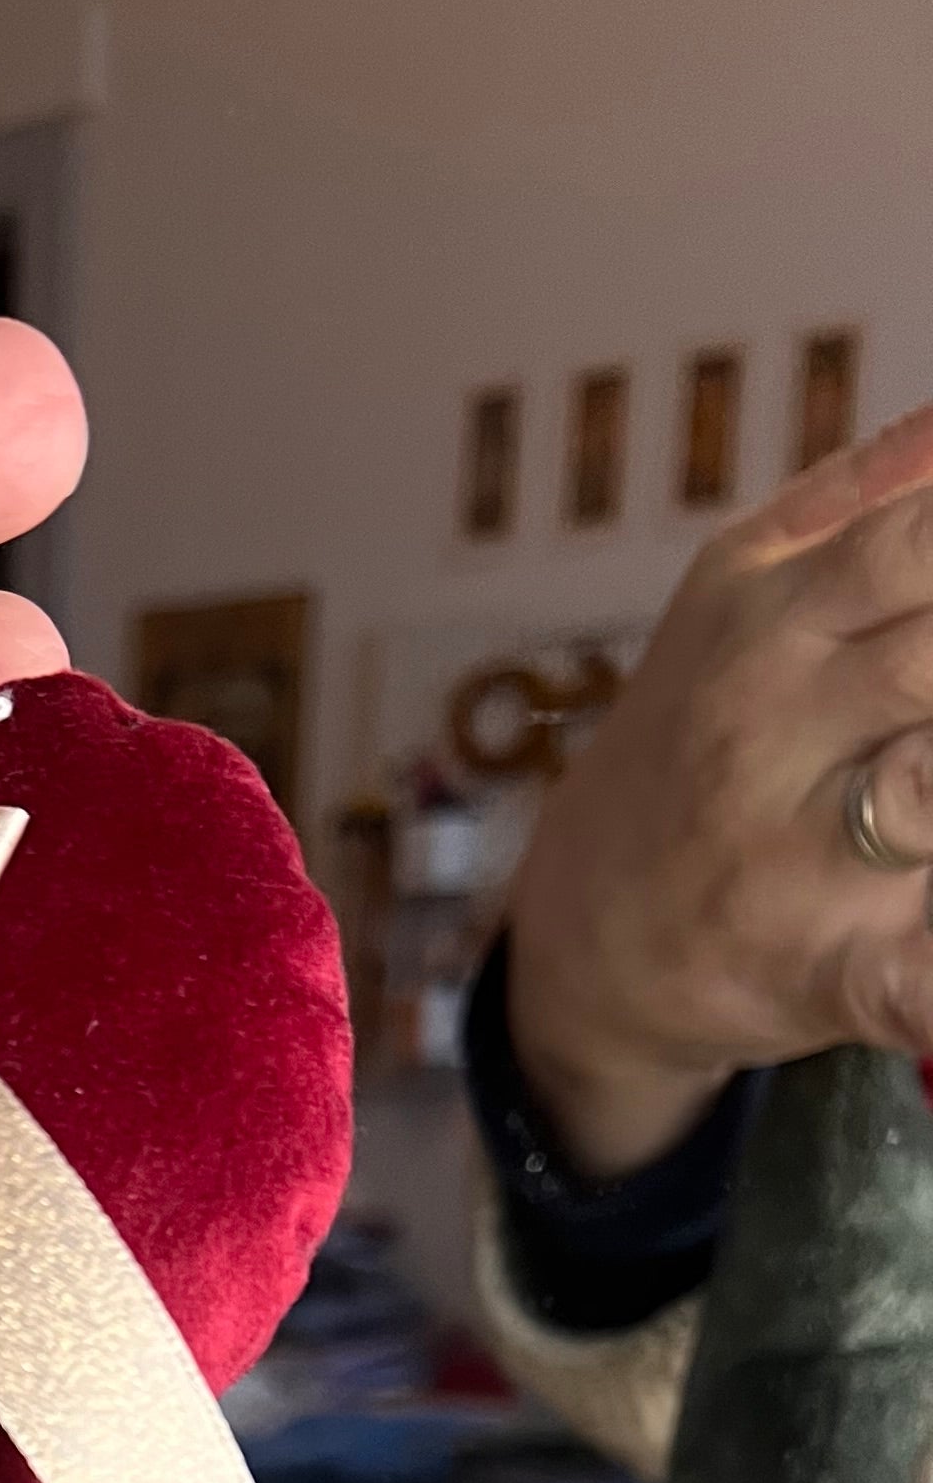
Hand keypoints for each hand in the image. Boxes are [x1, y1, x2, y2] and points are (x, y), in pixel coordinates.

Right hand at [507, 403, 932, 1177]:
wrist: (585, 939)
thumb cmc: (695, 744)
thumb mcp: (737, 591)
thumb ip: (861, 494)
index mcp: (765, 620)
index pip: (916, 542)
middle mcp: (764, 733)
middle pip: (932, 658)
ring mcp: (789, 861)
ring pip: (924, 800)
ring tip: (923, 786)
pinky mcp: (825, 975)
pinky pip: (914, 988)